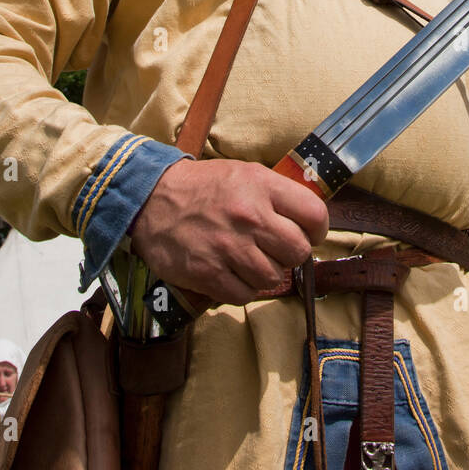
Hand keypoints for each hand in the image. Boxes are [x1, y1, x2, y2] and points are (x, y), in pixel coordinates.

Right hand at [129, 157, 329, 305]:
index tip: (307, 234)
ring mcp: (229, 247)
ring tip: (247, 260)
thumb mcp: (245, 174)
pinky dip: (242, 289)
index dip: (317, 230)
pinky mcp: (209, 273)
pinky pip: (246, 295)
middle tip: (274, 249)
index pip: (315, 215)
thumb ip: (277, 194)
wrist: (151, 200)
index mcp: (261, 186)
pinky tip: (230, 272)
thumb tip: (310, 220)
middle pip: (299, 251)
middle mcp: (249, 216)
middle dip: (290, 254)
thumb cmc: (204, 187)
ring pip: (274, 278)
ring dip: (264, 273)